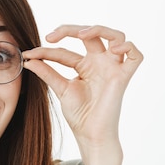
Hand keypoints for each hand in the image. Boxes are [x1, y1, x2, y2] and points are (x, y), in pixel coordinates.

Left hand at [22, 25, 142, 150]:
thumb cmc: (79, 114)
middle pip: (91, 34)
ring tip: (81, 34)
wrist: (89, 134)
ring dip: (99, 29)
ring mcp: (113, 68)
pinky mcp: (124, 76)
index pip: (65, 51)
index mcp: (85, 65)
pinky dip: (129, 47)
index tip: (28, 54)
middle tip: (50, 37)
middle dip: (70, 30)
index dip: (46, 51)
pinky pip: (136, 56)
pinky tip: (113, 48)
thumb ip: (47, 73)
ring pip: (116, 36)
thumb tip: (28, 59)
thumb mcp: (60, 89)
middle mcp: (100, 62)